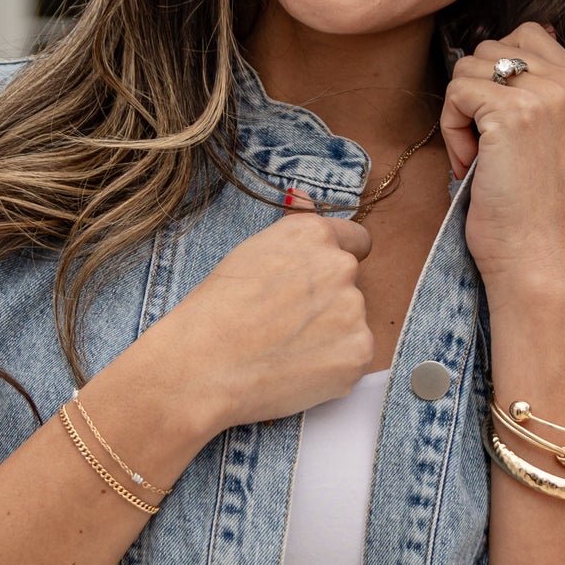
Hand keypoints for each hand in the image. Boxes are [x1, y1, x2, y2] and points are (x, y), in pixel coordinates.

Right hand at [155, 187, 374, 434]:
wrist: (205, 365)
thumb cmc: (216, 310)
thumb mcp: (250, 253)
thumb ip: (291, 230)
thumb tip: (302, 195)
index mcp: (314, 234)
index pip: (356, 241)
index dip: (334, 263)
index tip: (319, 283)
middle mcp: (340, 265)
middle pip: (350, 285)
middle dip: (328, 302)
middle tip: (285, 324)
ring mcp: (354, 310)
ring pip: (352, 322)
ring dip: (331, 334)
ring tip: (286, 350)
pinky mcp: (359, 351)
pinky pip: (354, 356)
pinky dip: (333, 366)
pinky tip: (297, 369)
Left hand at [440, 22, 564, 297]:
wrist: (534, 254)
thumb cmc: (534, 206)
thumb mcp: (555, 136)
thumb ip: (544, 89)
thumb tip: (522, 39)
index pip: (530, 35)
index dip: (500, 76)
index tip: (504, 128)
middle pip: (494, 47)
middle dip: (477, 93)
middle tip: (489, 146)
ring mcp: (547, 96)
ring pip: (469, 66)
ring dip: (461, 113)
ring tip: (481, 157)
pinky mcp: (512, 112)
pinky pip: (456, 92)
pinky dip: (451, 130)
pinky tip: (471, 163)